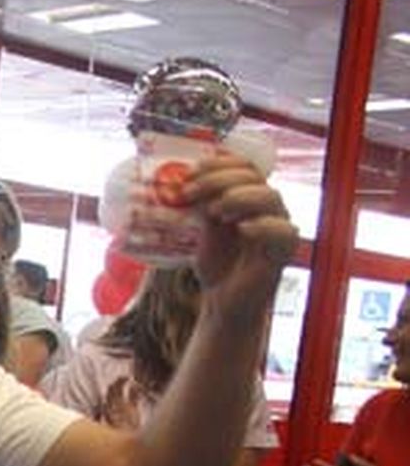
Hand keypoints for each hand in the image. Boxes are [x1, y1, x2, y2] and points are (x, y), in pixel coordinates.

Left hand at [184, 154, 297, 321]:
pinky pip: (284, 231)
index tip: (189, 173)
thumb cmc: (216, 264)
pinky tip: (242, 229)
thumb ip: (200, 206)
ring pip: (271, 197)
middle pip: (254, 177)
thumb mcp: (202, 229)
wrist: (223, 301)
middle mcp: (267, 208)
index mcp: (250, 197)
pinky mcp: (283, 252)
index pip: (244, 166)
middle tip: (190, 192)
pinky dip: (263, 226)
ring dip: (239, 197)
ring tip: (214, 212)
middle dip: (219, 179)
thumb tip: (180, 183)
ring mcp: (278, 227)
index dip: (218, 164)